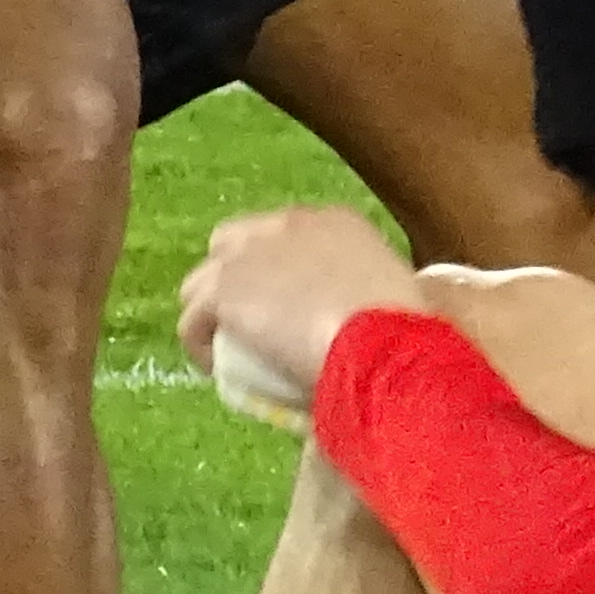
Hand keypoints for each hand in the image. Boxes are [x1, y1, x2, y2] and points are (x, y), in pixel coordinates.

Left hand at [179, 204, 417, 426]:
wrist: (382, 343)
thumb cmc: (402, 330)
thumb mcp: (391, 298)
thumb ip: (367, 298)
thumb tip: (360, 328)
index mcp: (335, 222)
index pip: (286, 236)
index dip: (277, 272)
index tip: (287, 310)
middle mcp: (288, 224)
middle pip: (233, 242)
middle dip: (233, 278)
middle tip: (247, 322)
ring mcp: (249, 254)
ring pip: (202, 280)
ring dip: (210, 312)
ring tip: (226, 350)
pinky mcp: (224, 289)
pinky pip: (191, 319)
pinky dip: (199, 345)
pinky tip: (215, 371)